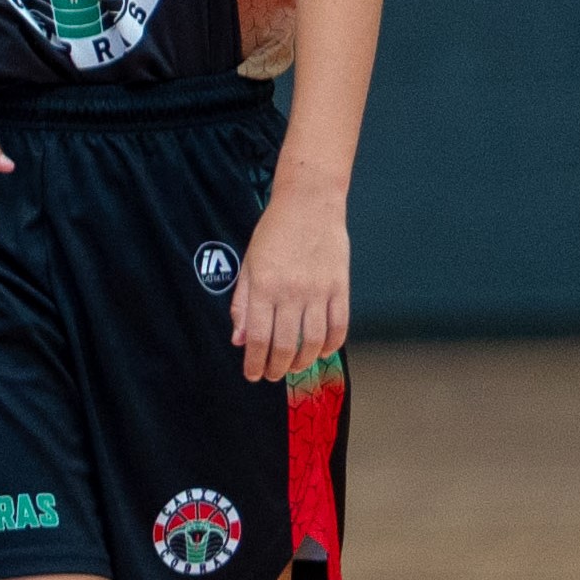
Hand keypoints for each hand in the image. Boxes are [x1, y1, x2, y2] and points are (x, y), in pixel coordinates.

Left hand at [232, 187, 348, 382]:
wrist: (309, 204)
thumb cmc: (273, 234)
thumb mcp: (248, 266)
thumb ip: (242, 304)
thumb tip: (239, 340)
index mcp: (263, 288)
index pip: (258, 338)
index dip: (255, 363)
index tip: (252, 375)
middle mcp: (291, 292)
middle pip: (285, 344)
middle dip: (276, 367)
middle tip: (272, 375)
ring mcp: (319, 290)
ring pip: (314, 340)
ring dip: (303, 361)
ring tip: (293, 366)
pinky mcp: (341, 286)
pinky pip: (339, 325)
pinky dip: (331, 345)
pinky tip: (321, 351)